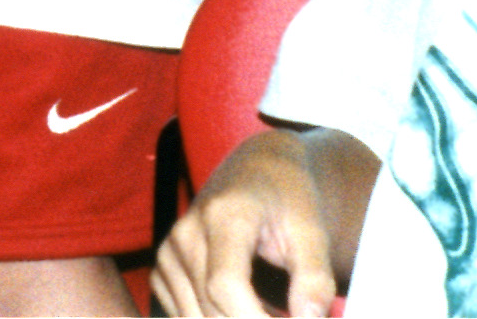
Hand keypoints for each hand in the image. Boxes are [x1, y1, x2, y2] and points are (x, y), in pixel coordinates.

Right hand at [152, 132, 348, 316]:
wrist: (259, 172)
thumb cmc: (287, 198)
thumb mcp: (312, 230)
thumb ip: (314, 278)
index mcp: (222, 215)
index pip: (226, 285)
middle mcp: (186, 233)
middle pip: (212, 309)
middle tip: (292, 317)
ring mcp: (169, 252)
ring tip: (271, 312)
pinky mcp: (162, 269)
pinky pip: (184, 315)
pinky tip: (245, 308)